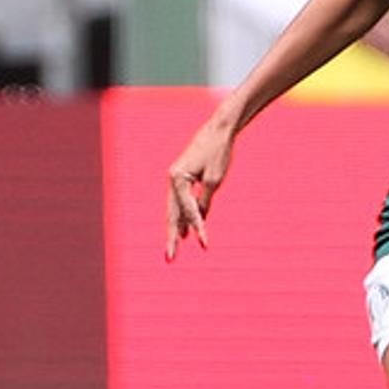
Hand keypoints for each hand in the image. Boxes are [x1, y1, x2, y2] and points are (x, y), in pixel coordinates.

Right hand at [165, 119, 234, 259]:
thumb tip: (201, 219)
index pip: (188, 210)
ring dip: (175, 229)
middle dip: (172, 237)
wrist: (218, 131)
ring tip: (174, 249)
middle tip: (170, 258)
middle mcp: (171, 179)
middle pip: (171, 213)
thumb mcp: (215, 180)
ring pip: (173, 209)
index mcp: (177, 179)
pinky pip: (180, 202)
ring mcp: (174, 179)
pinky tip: (185, 231)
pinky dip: (183, 217)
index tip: (205, 245)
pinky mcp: (181, 178)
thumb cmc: (218, 153)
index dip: (197, 229)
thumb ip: (205, 201)